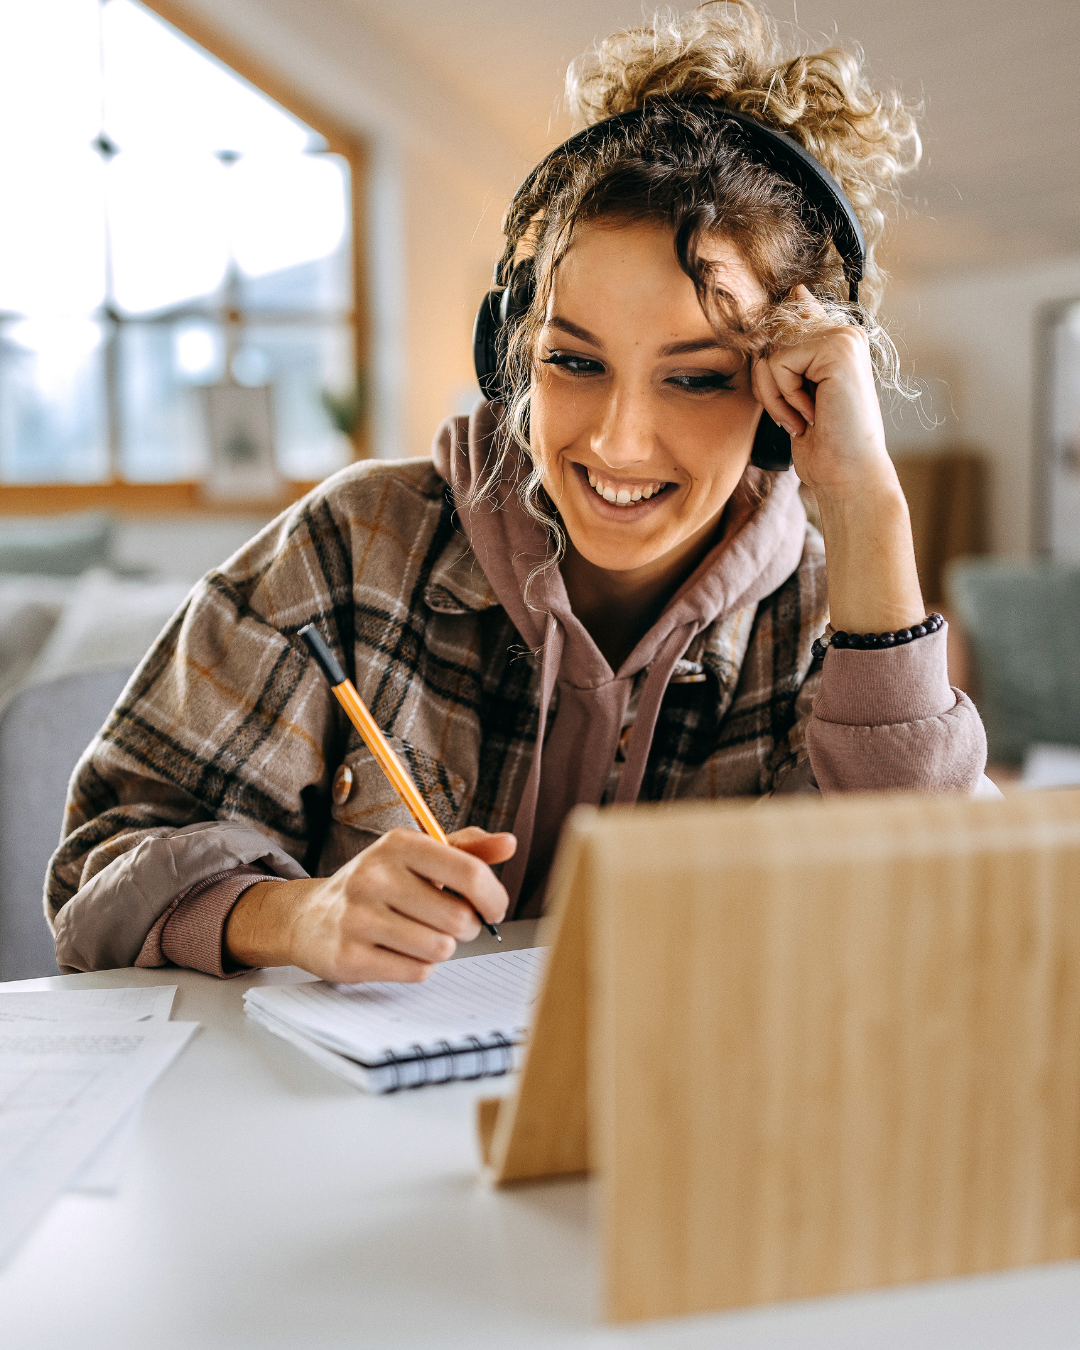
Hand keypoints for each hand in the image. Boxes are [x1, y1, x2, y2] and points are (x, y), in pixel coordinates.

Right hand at [224, 826, 515, 982]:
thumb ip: (466, 850)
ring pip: (441, 949)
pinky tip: (397, 951)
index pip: (469, 873)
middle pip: (459, 918)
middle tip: (448, 923)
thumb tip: (508, 843)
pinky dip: (417, 966)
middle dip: (465, 927)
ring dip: (440, 948)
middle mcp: (375, 876)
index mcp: (399, 844)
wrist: (310, 917)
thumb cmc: (377, 885)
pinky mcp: (349, 956)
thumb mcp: (417, 856)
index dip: (493, 897)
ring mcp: (359, 917)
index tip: (493, 909)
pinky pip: (416, 972)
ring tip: (418, 935)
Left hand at [750, 285, 891, 498]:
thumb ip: (794, 347)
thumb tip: (796, 292)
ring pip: (770, 351)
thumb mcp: (798, 390)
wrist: (847, 474)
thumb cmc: (824, 443)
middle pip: (769, 339)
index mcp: (836, 340)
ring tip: (804, 417)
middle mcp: (844, 333)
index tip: (796, 346)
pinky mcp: (838, 348)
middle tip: (796, 415)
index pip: (792, 313)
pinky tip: (810, 414)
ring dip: (775, 395)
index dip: (779, 338)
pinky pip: (779, 363)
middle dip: (768, 384)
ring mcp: (844, 338)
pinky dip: (784, 397)